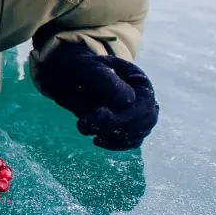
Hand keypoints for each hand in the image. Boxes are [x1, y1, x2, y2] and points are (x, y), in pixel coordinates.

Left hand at [36, 41, 157, 149]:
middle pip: (145, 121)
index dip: (126, 114)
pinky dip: (114, 144)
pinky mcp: (128, 127)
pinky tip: (96, 139)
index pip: (145, 103)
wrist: (71, 78)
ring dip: (113, 137)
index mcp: (139, 80)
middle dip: (116, 127)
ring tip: (85, 126)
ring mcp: (138, 114)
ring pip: (138, 134)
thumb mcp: (90, 70)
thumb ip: (107, 81)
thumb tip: (128, 100)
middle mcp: (143, 98)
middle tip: (86, 124)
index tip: (99, 113)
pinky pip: (130, 142)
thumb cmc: (82, 71)